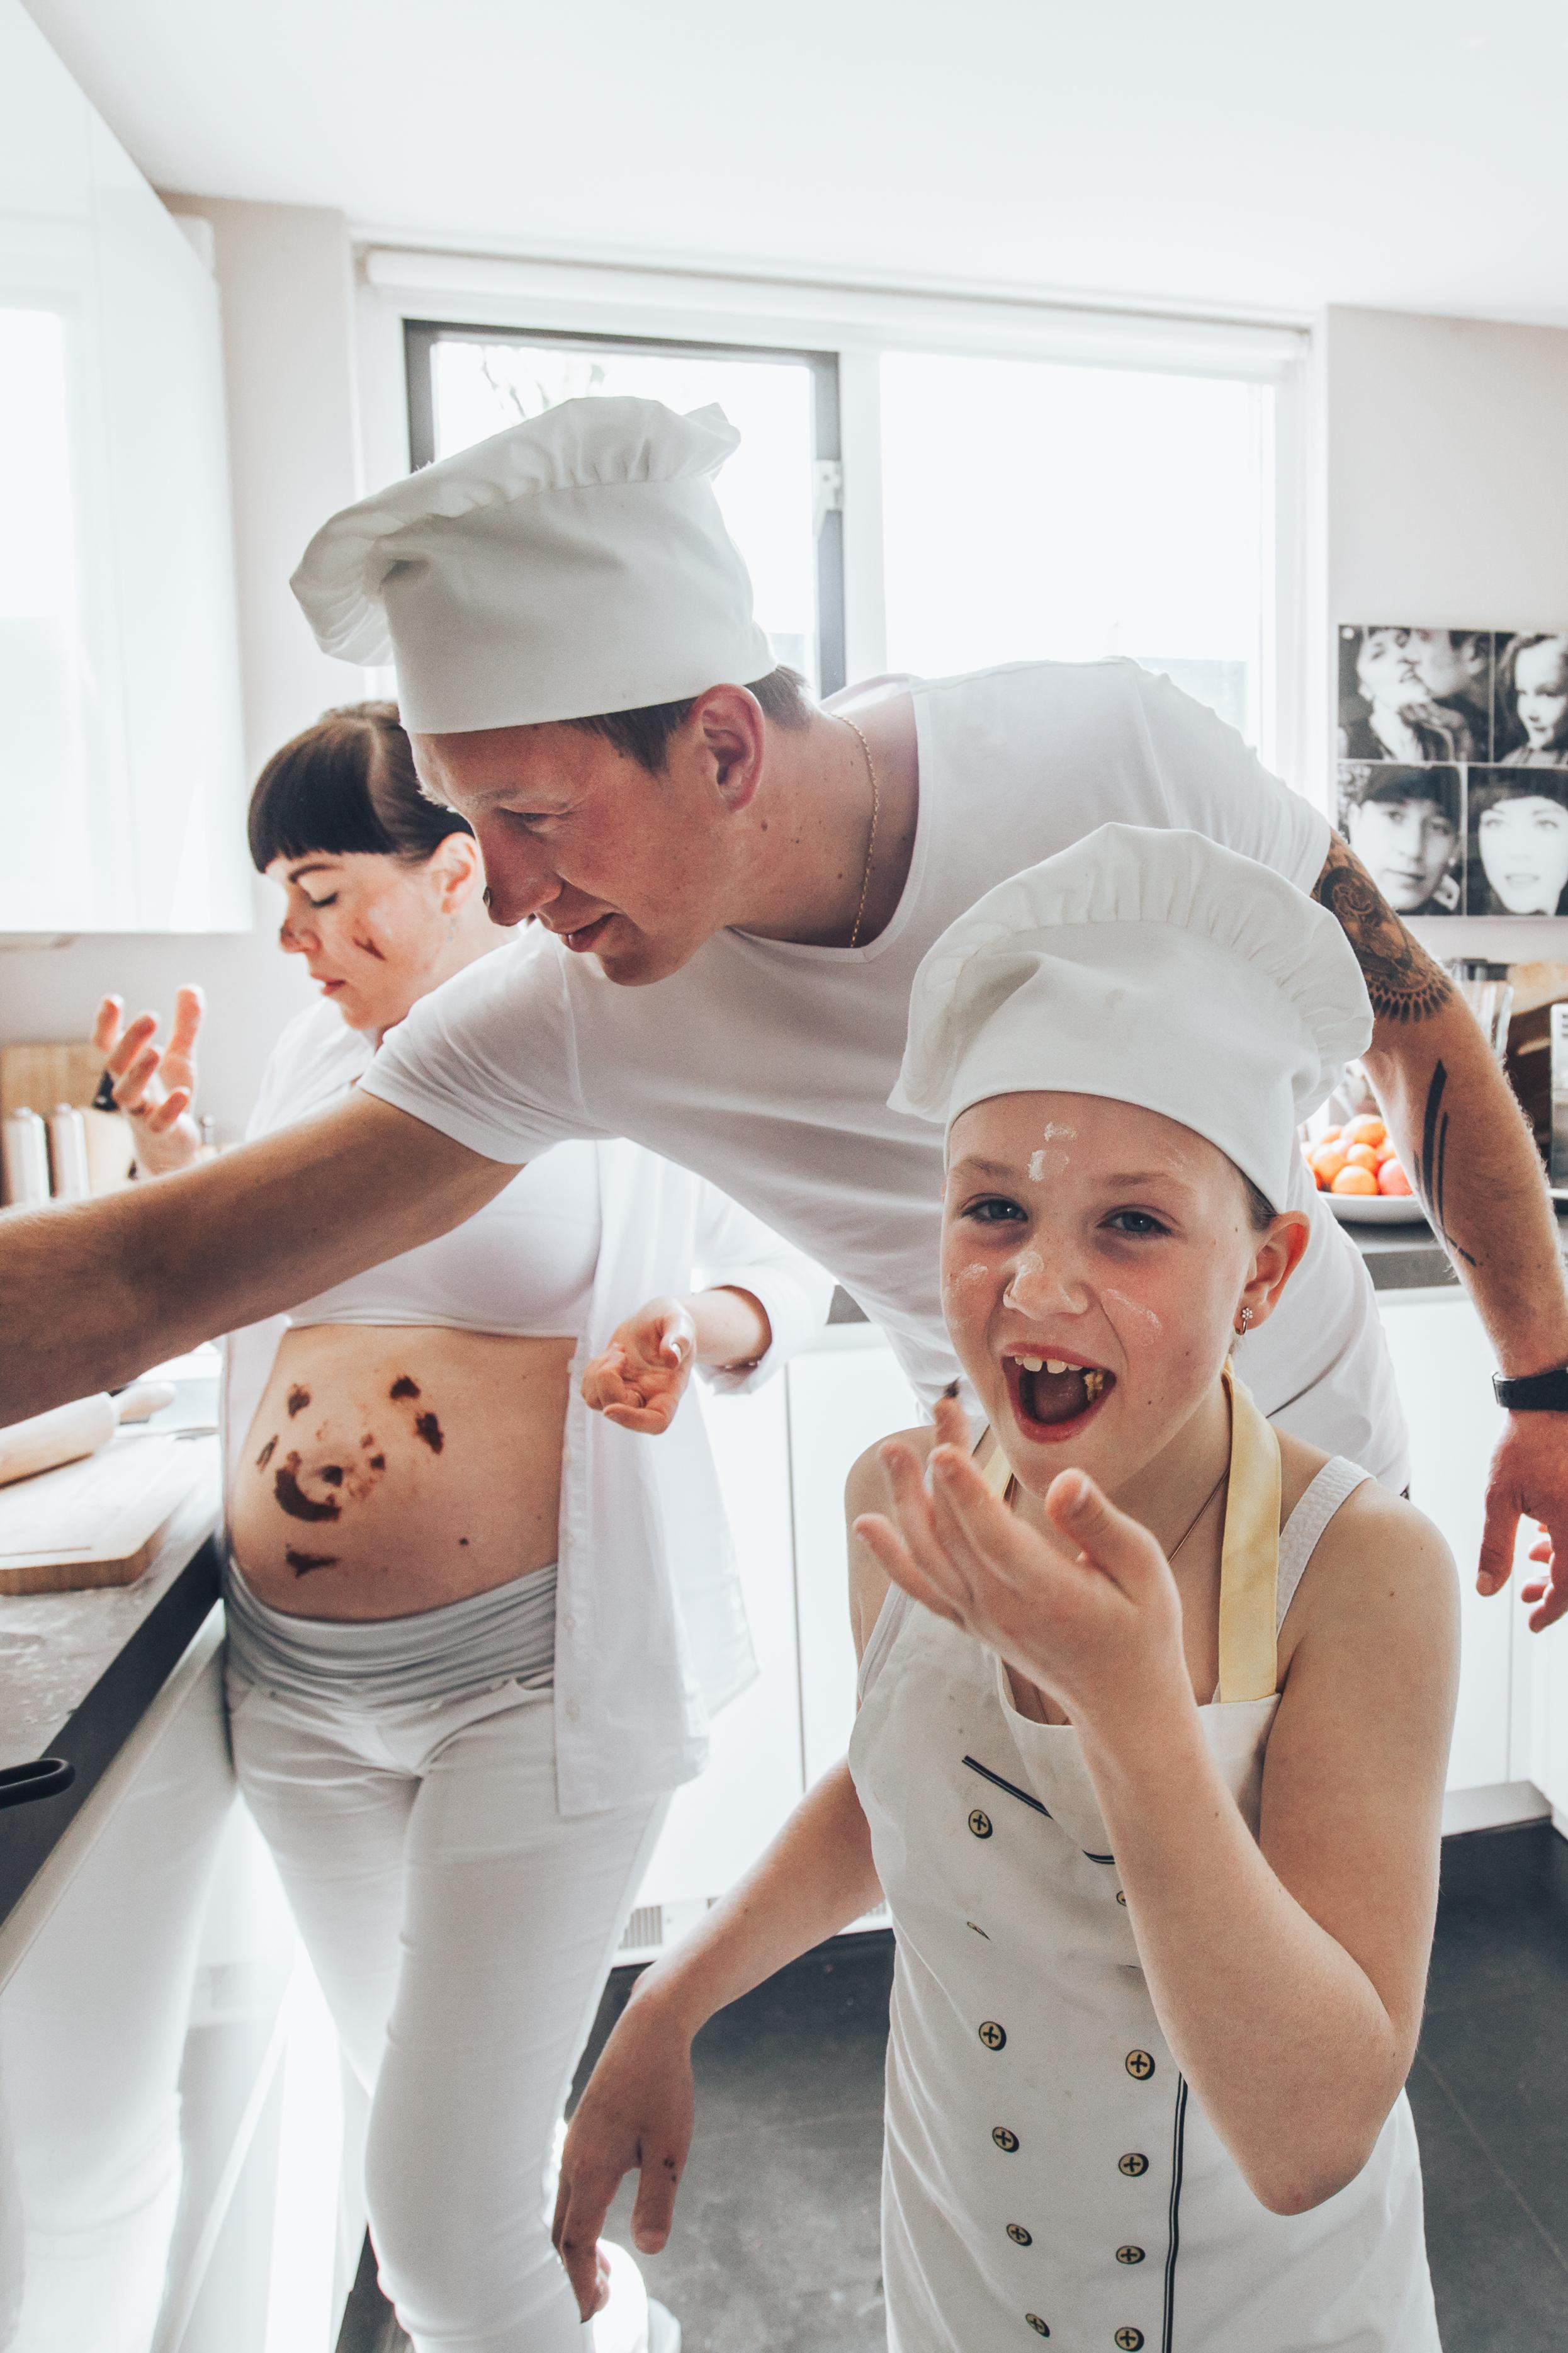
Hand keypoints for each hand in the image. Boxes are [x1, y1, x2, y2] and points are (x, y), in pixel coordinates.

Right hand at [92, 988, 205, 1176]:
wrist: (172, 1149)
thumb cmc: (169, 1099)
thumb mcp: (180, 1060)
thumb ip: (185, 1027)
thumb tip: (190, 987)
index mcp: (129, 1070)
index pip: (106, 1044)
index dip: (106, 1024)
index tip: (112, 999)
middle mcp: (129, 1089)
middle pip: (116, 1065)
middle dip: (129, 1041)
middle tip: (150, 1016)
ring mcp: (142, 1113)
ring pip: (127, 1094)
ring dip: (139, 1072)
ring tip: (157, 1050)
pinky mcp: (161, 1134)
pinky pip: (159, 1123)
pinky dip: (169, 1109)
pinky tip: (182, 1095)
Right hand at [551, 1993, 696, 2320]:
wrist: (649, 2028)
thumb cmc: (663, 2085)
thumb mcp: (671, 2148)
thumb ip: (657, 2201)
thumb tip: (649, 2250)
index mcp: (592, 2169)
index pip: (575, 2244)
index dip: (580, 2284)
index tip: (590, 2313)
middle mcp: (574, 2160)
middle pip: (559, 2233)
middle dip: (574, 2273)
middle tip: (599, 2302)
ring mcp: (574, 2144)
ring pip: (561, 2210)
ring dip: (575, 2246)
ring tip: (603, 2272)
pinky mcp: (582, 2133)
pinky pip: (568, 2188)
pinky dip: (577, 2218)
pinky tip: (600, 2220)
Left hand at [581, 1296, 696, 1434]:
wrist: (656, 1320)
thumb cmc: (672, 1322)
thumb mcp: (680, 1322)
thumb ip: (680, 1338)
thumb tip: (671, 1357)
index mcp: (669, 1391)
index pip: (655, 1422)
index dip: (632, 1421)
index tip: (611, 1408)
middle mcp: (647, 1399)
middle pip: (618, 1409)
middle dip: (607, 1380)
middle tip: (620, 1351)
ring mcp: (627, 1395)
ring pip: (597, 1402)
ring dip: (598, 1374)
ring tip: (618, 1350)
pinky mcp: (610, 1388)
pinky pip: (589, 1391)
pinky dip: (591, 1371)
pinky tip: (610, 1355)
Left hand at [852, 1396, 1186, 1725]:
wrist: (1123, 1703)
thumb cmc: (1143, 1627)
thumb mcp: (1144, 1571)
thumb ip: (1099, 1524)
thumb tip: (1063, 1481)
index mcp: (1051, 1594)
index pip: (994, 1539)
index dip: (964, 1493)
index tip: (941, 1448)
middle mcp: (1004, 1608)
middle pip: (955, 1531)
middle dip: (939, 1465)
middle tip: (941, 1407)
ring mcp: (981, 1618)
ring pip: (929, 1555)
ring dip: (906, 1500)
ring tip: (892, 1450)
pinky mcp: (972, 1624)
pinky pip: (922, 1589)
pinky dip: (892, 1558)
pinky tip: (868, 1524)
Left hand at [1481, 1412, 1567, 1629]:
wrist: (1547, 1404)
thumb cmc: (1522, 1446)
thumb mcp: (1500, 1499)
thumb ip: (1494, 1548)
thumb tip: (1487, 1590)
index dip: (1551, 1610)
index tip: (1532, 1624)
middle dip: (1554, 1591)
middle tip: (1525, 1596)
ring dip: (1559, 1565)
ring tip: (1528, 1566)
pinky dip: (1564, 1542)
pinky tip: (1542, 1538)